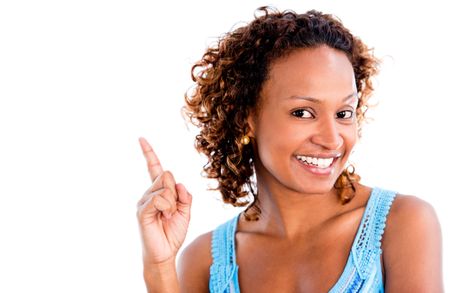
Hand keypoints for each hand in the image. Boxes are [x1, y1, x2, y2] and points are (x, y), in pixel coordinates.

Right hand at [137, 137, 191, 265]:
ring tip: (167, 216)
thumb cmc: (173, 233)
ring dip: (172, 203)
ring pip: (165, 186)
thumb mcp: (185, 211)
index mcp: (158, 192)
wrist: (165, 253)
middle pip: (167, 175)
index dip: (149, 154)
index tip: (141, 138)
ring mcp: (144, 201)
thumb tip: (178, 183)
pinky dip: (167, 207)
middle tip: (173, 210)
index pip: (154, 169)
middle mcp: (148, 194)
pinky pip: (159, 198)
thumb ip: (184, 195)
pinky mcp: (142, 210)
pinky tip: (164, 216)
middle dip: (175, 191)